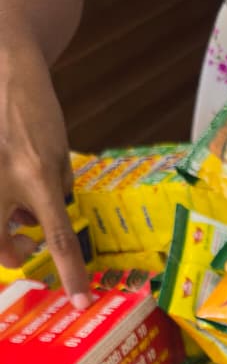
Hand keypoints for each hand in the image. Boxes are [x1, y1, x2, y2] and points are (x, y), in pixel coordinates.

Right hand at [0, 35, 89, 306]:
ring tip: (13, 210)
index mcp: (37, 176)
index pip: (58, 238)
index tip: (81, 301)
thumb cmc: (32, 108)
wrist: (1, 62)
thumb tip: (39, 219)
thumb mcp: (57, 150)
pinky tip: (7, 187)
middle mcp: (3, 179)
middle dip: (14, 254)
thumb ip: (52, 186)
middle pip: (0, 246)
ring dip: (0, 227)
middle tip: (27, 248)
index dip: (70, 274)